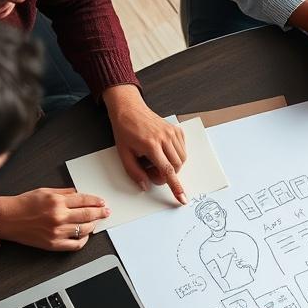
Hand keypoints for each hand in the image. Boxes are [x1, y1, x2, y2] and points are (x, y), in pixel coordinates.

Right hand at [0, 188, 108, 250]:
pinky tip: (85, 236)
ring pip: (84, 229)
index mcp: (57, 201)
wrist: (7, 218)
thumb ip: (64, 193)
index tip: (102, 202)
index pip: (83, 200)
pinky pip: (76, 245)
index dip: (96, 201)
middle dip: (100, 213)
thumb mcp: (44, 191)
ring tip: (95, 222)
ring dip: (93, 225)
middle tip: (106, 212)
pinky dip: (84, 240)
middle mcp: (59, 216)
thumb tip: (79, 194)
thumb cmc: (23, 204)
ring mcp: (57, 232)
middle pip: (87, 214)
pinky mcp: (54, 244)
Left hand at [103, 84, 187, 200]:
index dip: (176, 187)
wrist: (129, 109)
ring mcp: (172, 133)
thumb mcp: (123, 154)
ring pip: (182, 159)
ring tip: (156, 158)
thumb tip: (146, 186)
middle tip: (151, 168)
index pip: (167, 170)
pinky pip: (182, 150)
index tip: (183, 198)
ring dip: (172, 165)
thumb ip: (134, 172)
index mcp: (151, 145)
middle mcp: (164, 138)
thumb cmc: (125, 130)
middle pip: (176, 167)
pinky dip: (175, 155)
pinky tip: (163, 150)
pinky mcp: (176, 130)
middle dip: (166, 174)